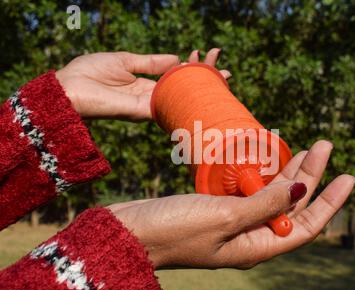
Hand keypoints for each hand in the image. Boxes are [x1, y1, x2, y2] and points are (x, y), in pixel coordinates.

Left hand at [56, 48, 229, 120]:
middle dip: (204, 78)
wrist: (69, 88)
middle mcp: (151, 96)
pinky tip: (203, 86)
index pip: (175, 76)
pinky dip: (187, 94)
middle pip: (183, 88)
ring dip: (201, 85)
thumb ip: (151, 62)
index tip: (206, 54)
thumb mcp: (125, 61)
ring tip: (222, 73)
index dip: (192, 66)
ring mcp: (149, 105)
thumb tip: (176, 58)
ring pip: (181, 96)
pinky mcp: (143, 110)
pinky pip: (170, 102)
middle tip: (224, 67)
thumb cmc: (90, 72)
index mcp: (145, 84)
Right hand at [109, 140, 354, 268]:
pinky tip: (268, 157)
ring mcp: (233, 223)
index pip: (305, 227)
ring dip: (288, 172)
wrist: (129, 232)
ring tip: (307, 148)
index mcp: (256, 247)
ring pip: (271, 196)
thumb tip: (299, 189)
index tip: (346, 175)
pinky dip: (261, 173)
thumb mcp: (225, 217)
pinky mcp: (217, 210)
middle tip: (324, 146)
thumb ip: (264, 204)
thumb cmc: (173, 230)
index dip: (328, 202)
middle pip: (290, 207)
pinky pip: (248, 191)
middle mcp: (249, 237)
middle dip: (309, 177)